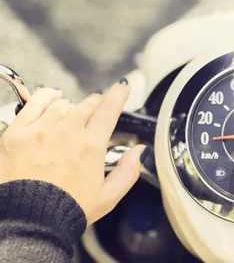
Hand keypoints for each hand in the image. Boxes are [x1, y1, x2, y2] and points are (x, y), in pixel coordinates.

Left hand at [0, 82, 145, 224]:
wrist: (28, 221)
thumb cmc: (67, 210)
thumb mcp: (108, 196)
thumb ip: (128, 171)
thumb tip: (139, 152)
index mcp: (91, 145)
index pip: (109, 109)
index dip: (118, 94)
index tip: (121, 88)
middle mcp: (68, 132)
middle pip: (88, 105)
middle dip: (97, 103)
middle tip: (98, 108)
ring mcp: (41, 130)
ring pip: (64, 104)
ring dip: (72, 108)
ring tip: (72, 116)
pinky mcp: (18, 133)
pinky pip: (35, 103)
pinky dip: (46, 97)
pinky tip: (52, 98)